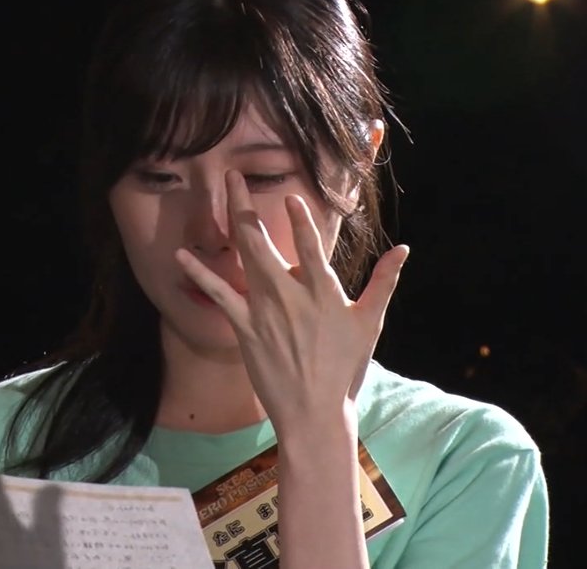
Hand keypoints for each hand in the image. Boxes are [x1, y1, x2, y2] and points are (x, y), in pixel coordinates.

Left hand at [174, 170, 409, 434]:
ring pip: (243, 258)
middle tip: (232, 175)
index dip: (300, 220)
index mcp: (324, 293)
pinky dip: (200, 274)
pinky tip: (182, 256)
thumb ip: (383, 281)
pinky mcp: (245, 328)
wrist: (314, 411)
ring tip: (219, 193)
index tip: (289, 195)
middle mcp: (291, 297)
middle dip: (246, 205)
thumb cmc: (344, 367)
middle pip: (264, 242)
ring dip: (230, 223)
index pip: (311, 247)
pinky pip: (219, 294)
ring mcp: (265, 311)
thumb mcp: (370, 322)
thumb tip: (404, 249)